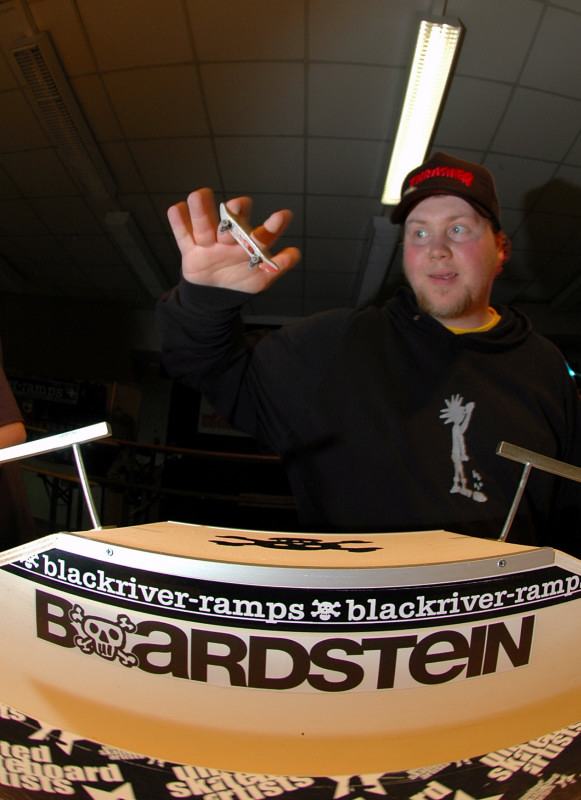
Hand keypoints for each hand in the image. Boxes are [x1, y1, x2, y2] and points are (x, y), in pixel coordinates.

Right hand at [167, 188, 300, 292]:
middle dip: (234, 214)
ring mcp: (208, 243)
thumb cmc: (239, 280)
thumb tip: (294, 253)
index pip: (261, 234)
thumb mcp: (260, 279)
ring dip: (202, 211)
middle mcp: (228, 239)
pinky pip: (182, 236)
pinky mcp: (190, 250)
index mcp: (247, 245)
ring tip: (200, 194)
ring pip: (204, 225)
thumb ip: (277, 266)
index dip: (272, 226)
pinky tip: (177, 209)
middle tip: (238, 204)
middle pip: (230, 224)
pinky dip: (178, 223)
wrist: (214, 295)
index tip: (283, 216)